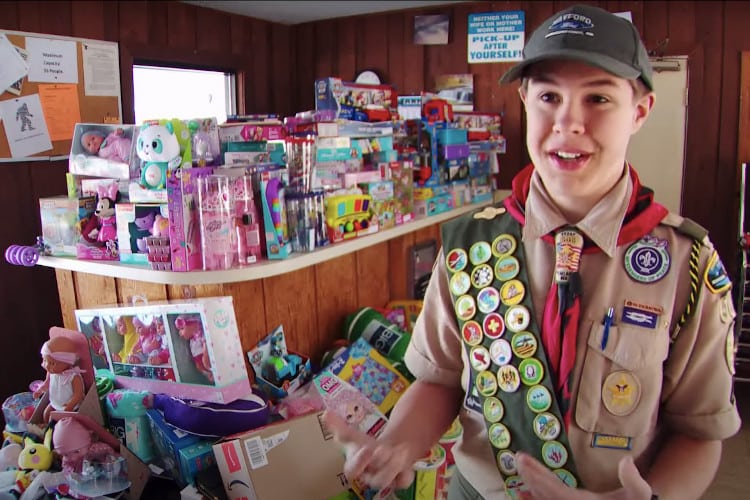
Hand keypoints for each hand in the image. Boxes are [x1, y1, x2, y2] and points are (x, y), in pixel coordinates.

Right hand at [322, 411, 414, 490]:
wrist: (386, 453)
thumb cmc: (366, 446)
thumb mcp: (353, 436)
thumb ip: (339, 427)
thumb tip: (325, 413)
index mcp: (356, 467)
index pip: (352, 471)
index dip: (359, 462)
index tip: (366, 448)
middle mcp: (370, 476)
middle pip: (374, 479)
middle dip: (380, 464)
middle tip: (384, 449)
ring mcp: (386, 479)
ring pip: (388, 480)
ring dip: (394, 465)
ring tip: (399, 449)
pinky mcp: (400, 479)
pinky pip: (403, 480)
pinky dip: (406, 472)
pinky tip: (407, 459)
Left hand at [516, 452, 652, 499]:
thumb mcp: (639, 496)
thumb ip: (634, 480)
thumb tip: (626, 460)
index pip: (555, 490)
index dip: (538, 476)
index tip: (523, 460)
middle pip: (546, 494)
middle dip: (531, 476)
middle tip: (517, 459)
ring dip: (530, 486)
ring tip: (518, 471)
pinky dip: (534, 499)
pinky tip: (522, 493)